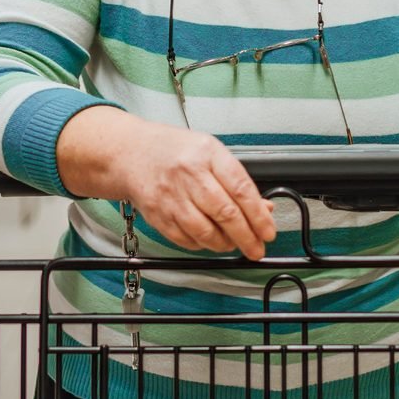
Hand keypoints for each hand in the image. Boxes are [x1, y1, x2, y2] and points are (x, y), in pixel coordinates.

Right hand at [63, 110, 276, 257]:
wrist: (130, 153)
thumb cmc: (174, 150)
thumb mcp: (210, 152)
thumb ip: (237, 180)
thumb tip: (264, 209)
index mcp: (207, 153)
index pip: (241, 189)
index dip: (258, 215)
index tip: (268, 231)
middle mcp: (188, 174)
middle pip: (225, 213)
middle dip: (247, 237)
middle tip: (257, 248)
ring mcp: (171, 196)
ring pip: (206, 232)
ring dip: (225, 244)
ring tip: (233, 244)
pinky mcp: (158, 215)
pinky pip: (186, 239)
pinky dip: (202, 245)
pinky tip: (210, 240)